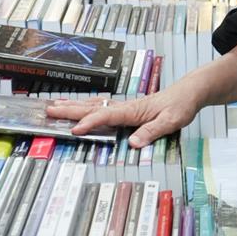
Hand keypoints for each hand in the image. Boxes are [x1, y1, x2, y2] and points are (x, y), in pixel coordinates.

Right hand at [46, 83, 200, 147]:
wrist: (188, 93)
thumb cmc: (180, 106)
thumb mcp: (171, 121)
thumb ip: (152, 131)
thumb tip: (133, 143)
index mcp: (133, 110)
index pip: (106, 115)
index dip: (90, 122)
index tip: (74, 129)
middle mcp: (124, 106)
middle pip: (92, 107)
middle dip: (69, 109)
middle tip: (48, 110)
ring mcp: (123, 106)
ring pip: (93, 104)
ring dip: (73, 105)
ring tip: (54, 105)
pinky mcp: (126, 108)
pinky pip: (100, 106)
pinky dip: (85, 105)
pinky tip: (78, 106)